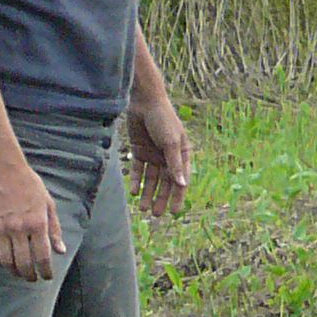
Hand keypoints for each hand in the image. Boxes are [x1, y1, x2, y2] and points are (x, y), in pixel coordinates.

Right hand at [0, 159, 66, 280]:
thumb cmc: (30, 186)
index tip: (47, 277)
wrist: (4, 171)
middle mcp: (19, 229)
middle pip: (23, 263)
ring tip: (19, 273)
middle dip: (29, 275)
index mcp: (37, 223)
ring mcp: (1, 229)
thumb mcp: (49, 205)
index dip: (45, 271)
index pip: (42, 256)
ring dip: (13, 271)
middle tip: (32, 279)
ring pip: (6, 261)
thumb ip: (54, 229)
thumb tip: (60, 251)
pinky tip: (3, 263)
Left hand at [128, 92, 192, 216]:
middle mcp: (168, 155)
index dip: (178, 196)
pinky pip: (137, 170)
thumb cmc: (163, 120)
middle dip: (161, 198)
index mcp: (182, 153)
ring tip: (142, 208)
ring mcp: (153, 154)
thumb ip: (174, 164)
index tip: (174, 212)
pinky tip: (133, 192)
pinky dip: (136, 180)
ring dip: (148, 193)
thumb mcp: (170, 142)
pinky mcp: (139, 150)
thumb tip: (182, 185)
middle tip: (156, 214)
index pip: (180, 179)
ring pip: (151, 178)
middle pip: (165, 182)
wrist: (144, 102)